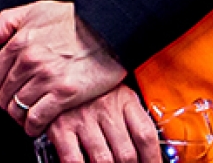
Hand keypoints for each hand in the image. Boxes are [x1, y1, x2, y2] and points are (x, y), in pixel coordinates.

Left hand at [0, 0, 125, 135]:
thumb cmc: (76, 20)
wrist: (109, 29)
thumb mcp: (35, 10)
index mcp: (20, 42)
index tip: (2, 90)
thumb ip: (4, 23)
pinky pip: (38, 117)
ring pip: (18, 106)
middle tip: (13, 105)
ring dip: (18, 115)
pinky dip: (33, 126)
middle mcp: (30, 61)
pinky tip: (34, 127)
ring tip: (24, 117)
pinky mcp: (64, 93)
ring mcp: (46, 78)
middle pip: (5, 92)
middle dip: (7, 102)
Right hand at [37, 86, 161, 162]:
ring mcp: (81, 117)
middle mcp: (104, 108)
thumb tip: (144, 150)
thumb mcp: (118, 92)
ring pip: (104, 160)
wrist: (59, 59)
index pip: (146, 136)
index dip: (153, 160)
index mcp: (124, 99)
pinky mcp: (59, 126)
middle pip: (126, 153)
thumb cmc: (91, 81)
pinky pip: (73, 158)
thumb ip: (132, 117)